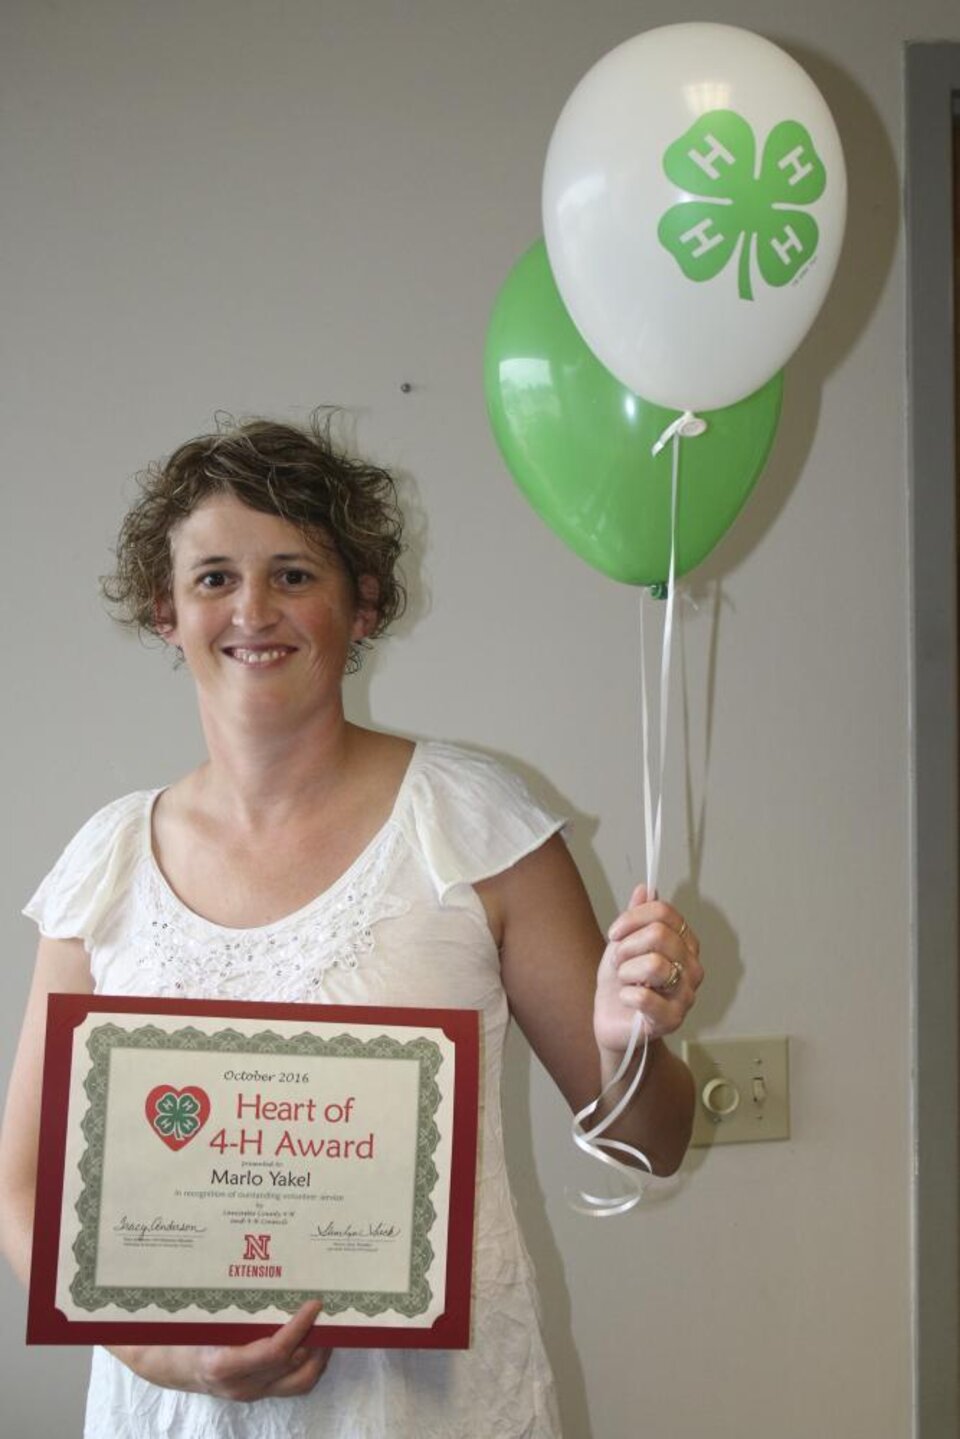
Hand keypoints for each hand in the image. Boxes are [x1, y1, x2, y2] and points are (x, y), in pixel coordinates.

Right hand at [108, 1299, 330, 1400]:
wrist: (162, 1361)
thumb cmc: (178, 1329)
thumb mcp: (196, 1312)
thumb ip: (225, 1298)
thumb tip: (255, 1258)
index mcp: (222, 1364)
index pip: (274, 1352)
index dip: (299, 1328)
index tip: (314, 1303)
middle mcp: (240, 1385)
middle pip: (296, 1369)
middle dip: (319, 1339)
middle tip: (330, 1308)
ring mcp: (250, 1392)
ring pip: (300, 1382)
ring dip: (320, 1354)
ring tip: (328, 1322)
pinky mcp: (257, 1390)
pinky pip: (292, 1382)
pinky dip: (309, 1360)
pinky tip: (313, 1335)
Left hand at [594, 885, 702, 1055]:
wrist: (612, 1021)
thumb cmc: (621, 983)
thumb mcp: (622, 944)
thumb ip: (636, 917)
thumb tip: (646, 888)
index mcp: (684, 944)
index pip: (665, 913)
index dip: (633, 918)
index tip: (614, 932)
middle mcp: (692, 967)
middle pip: (660, 934)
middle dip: (627, 946)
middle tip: (619, 961)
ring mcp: (686, 995)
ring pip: (655, 964)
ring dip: (626, 971)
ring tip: (624, 981)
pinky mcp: (672, 1020)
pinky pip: (646, 998)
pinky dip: (626, 995)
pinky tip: (626, 998)